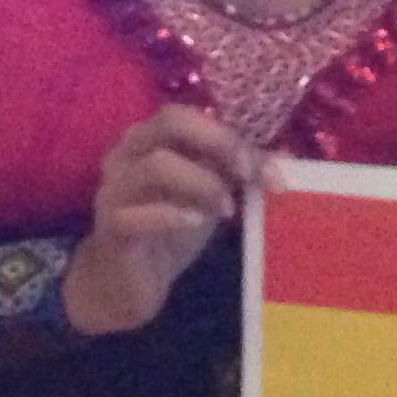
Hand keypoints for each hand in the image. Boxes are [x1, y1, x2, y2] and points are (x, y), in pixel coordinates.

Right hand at [64, 104, 264, 333]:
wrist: (128, 281)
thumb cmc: (170, 229)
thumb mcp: (209, 195)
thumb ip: (236, 172)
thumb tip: (284, 157)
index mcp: (151, 137)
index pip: (192, 115)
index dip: (232, 135)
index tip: (270, 169)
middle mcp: (127, 152)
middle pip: (170, 119)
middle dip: (218, 142)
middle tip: (245, 175)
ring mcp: (115, 188)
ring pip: (156, 164)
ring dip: (202, 182)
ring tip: (227, 209)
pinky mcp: (111, 226)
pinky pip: (138, 212)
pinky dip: (173, 215)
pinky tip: (196, 223)